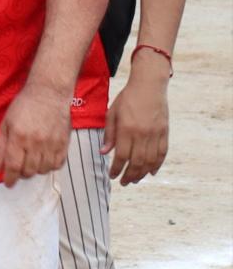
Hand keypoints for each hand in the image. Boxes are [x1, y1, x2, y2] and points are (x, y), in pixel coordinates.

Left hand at [0, 84, 70, 182]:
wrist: (49, 93)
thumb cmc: (23, 106)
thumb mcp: (6, 124)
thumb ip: (0, 148)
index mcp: (19, 137)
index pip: (14, 166)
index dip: (10, 178)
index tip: (8, 183)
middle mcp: (36, 143)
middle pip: (29, 171)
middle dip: (21, 173)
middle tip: (18, 168)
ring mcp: (52, 143)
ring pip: (44, 170)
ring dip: (35, 170)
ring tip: (31, 162)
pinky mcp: (65, 142)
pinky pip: (58, 164)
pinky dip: (50, 166)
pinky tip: (44, 159)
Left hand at [104, 66, 170, 184]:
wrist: (149, 85)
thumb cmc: (127, 98)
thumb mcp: (112, 114)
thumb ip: (109, 134)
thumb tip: (103, 153)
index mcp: (126, 129)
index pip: (121, 156)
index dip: (116, 169)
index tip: (112, 176)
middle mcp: (142, 133)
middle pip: (136, 161)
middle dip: (129, 175)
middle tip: (124, 182)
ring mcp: (155, 133)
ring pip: (150, 160)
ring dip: (142, 173)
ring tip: (135, 180)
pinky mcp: (164, 132)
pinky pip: (162, 152)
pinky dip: (157, 164)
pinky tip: (151, 172)